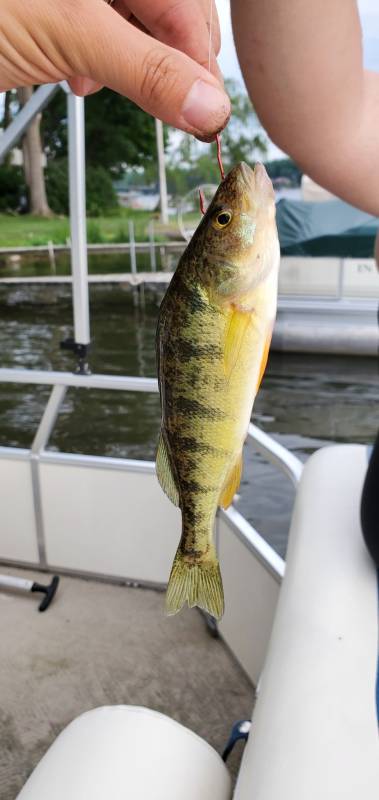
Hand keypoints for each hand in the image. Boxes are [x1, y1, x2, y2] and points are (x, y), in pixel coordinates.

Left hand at [0, 0, 229, 140]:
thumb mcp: (69, 33)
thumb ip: (145, 68)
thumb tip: (207, 106)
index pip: (184, 2)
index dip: (198, 58)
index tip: (207, 113)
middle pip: (165, 12)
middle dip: (163, 60)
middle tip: (167, 105)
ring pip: (132, 27)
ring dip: (128, 65)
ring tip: (100, 84)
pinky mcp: (56, 14)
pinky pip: (98, 33)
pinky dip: (95, 62)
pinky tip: (77, 77)